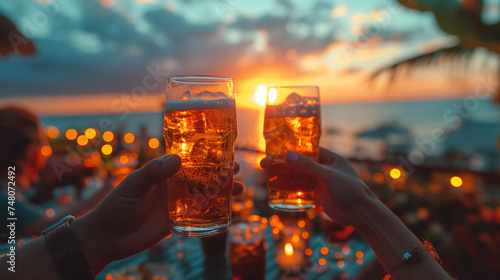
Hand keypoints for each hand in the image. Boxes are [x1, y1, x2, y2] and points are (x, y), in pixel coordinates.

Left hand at [73, 154, 241, 272]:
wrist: (108, 237)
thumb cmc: (117, 205)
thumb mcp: (134, 184)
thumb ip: (153, 171)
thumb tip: (177, 160)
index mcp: (163, 173)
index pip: (188, 160)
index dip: (206, 155)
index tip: (222, 150)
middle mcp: (173, 186)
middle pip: (202, 176)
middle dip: (220, 172)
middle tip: (237, 169)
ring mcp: (176, 204)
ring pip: (204, 194)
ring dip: (222, 191)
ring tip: (239, 189)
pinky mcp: (177, 221)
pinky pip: (199, 215)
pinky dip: (214, 211)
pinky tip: (228, 209)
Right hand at [260, 147, 374, 225]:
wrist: (360, 214)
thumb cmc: (349, 190)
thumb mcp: (327, 175)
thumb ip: (308, 166)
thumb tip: (288, 154)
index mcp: (331, 159)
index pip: (309, 149)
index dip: (293, 148)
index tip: (277, 147)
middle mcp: (325, 169)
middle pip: (300, 163)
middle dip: (284, 163)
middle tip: (265, 162)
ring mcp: (321, 182)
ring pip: (299, 177)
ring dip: (284, 176)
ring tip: (267, 174)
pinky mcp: (319, 195)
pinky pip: (301, 190)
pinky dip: (290, 189)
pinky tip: (277, 188)